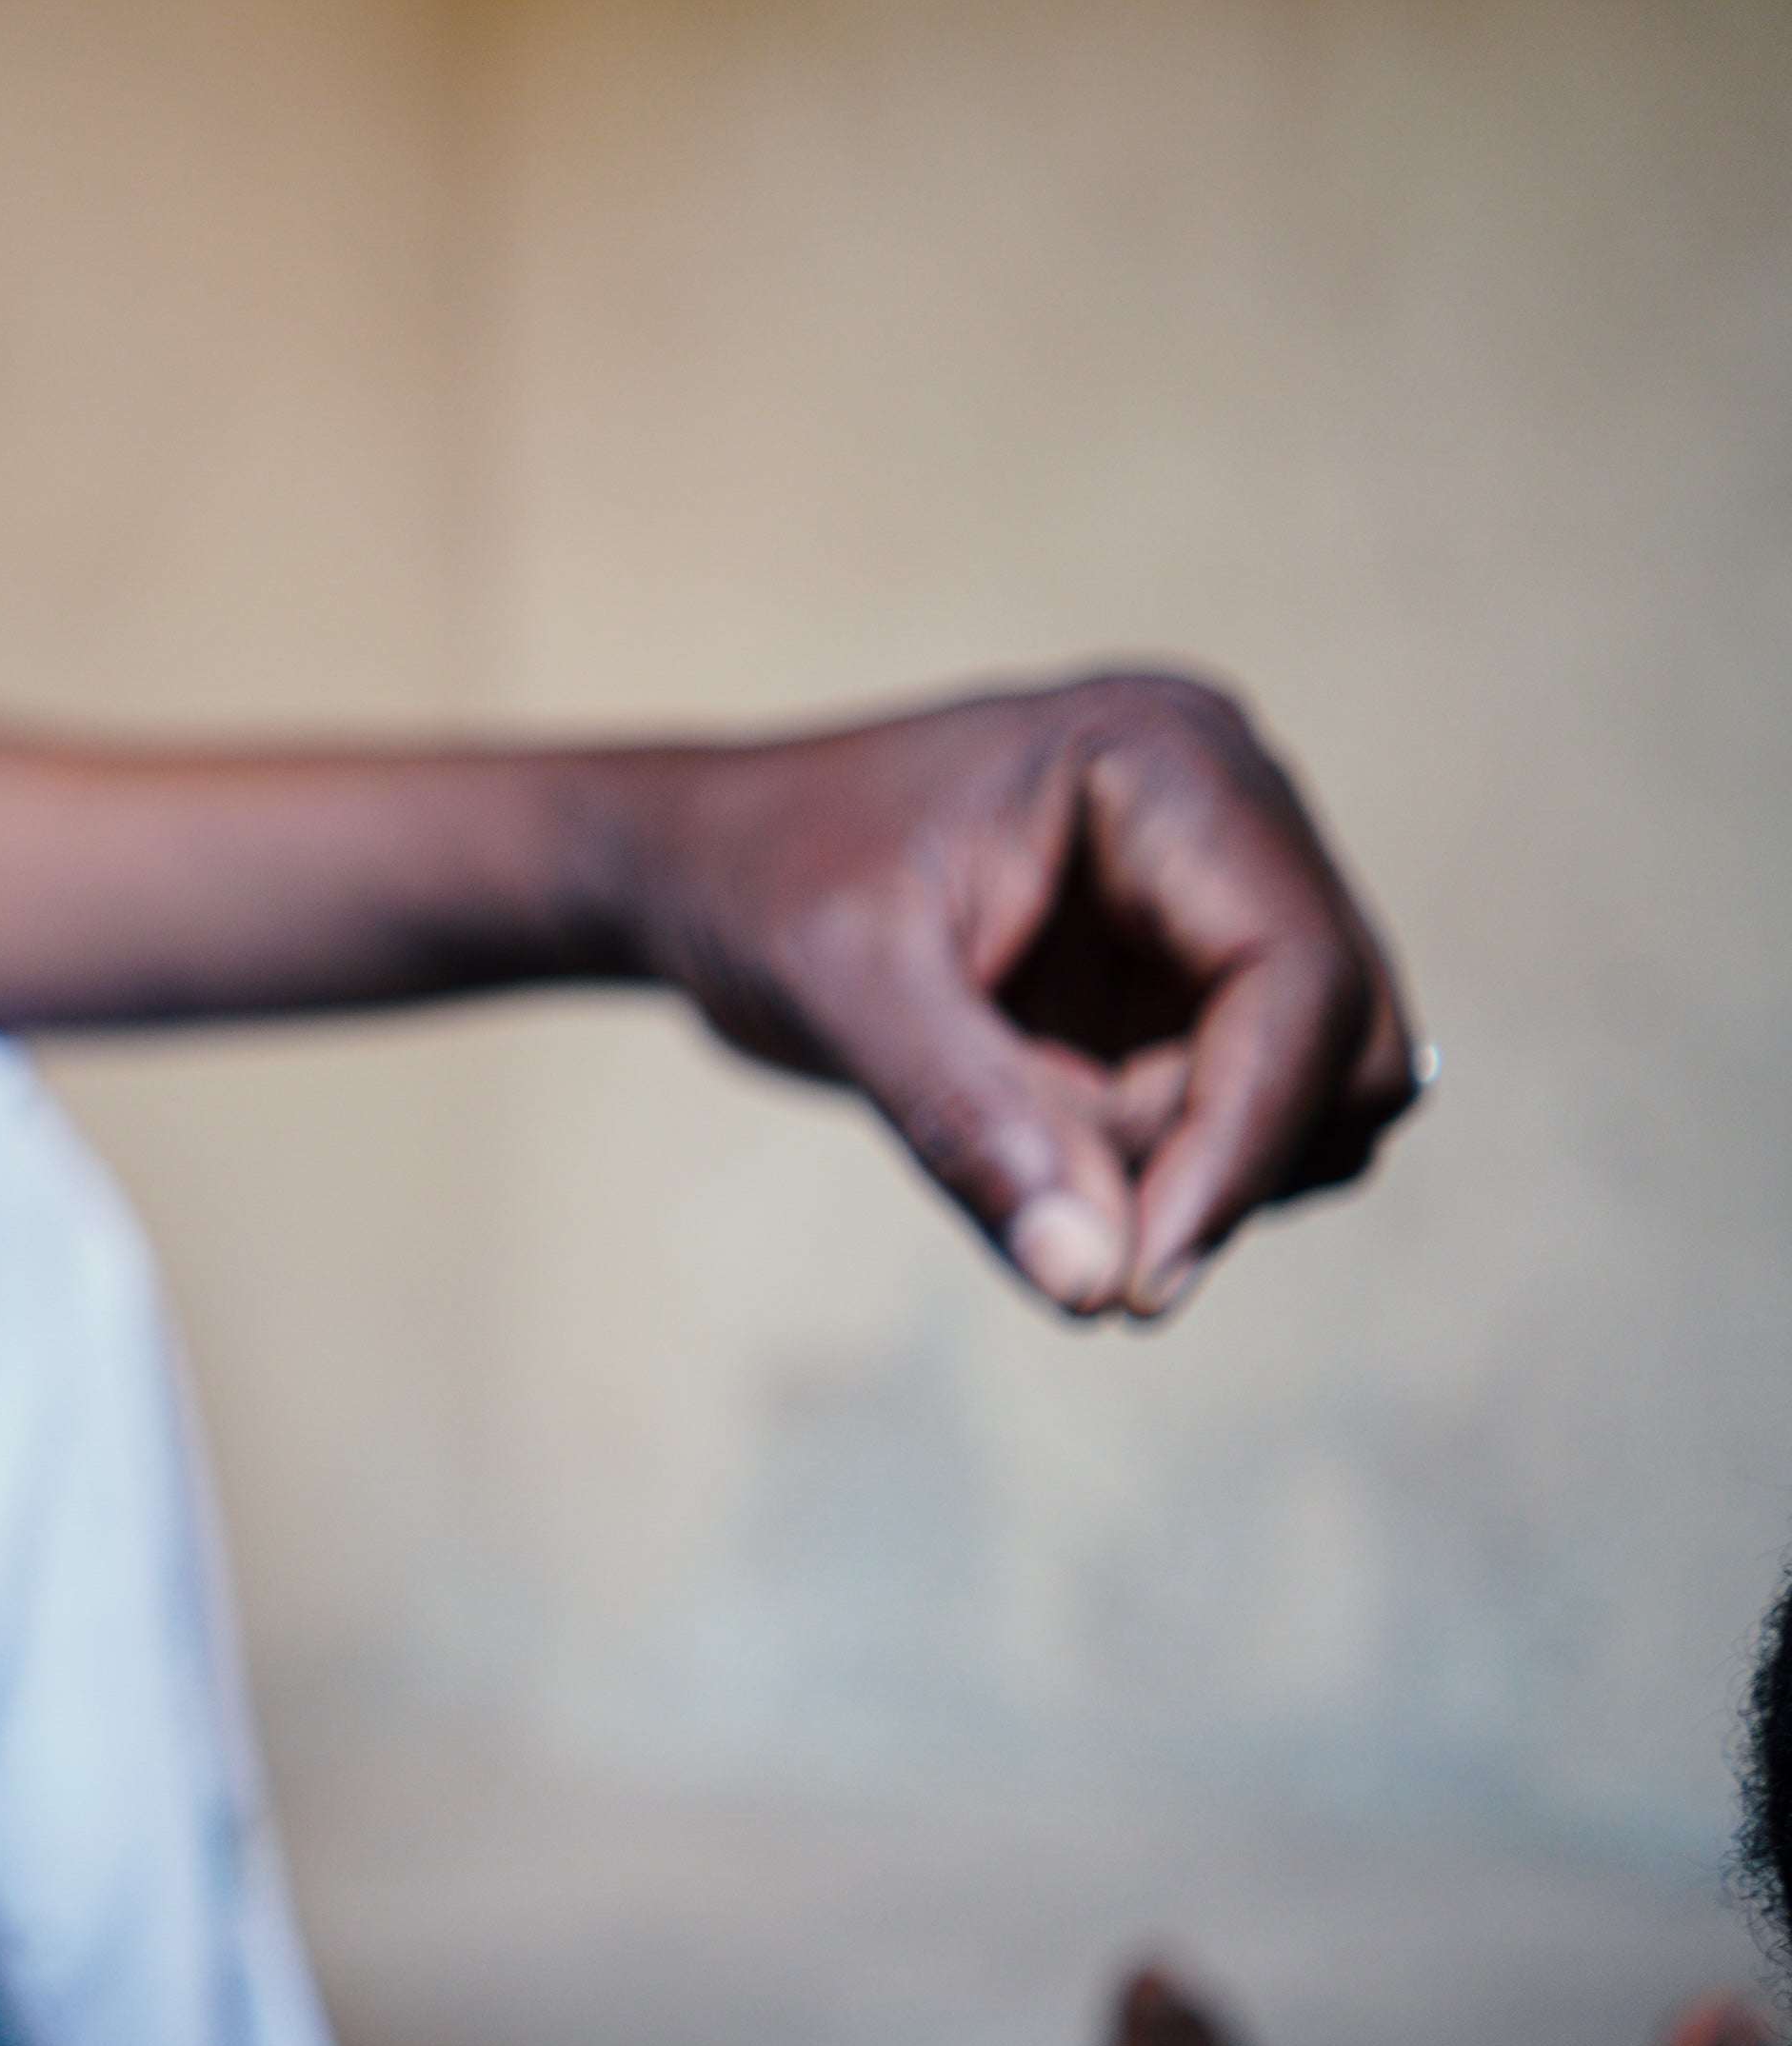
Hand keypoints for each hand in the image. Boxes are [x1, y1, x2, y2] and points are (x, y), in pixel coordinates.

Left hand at [626, 672, 1419, 1318]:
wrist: (700, 867)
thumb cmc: (757, 885)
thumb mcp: (841, 990)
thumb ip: (971, 1126)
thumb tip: (1095, 1283)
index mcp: (1168, 762)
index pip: (1299, 974)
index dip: (1244, 1139)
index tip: (1142, 1281)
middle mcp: (1234, 816)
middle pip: (1345, 1044)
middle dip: (1219, 1159)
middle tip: (1063, 1223)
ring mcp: (1223, 901)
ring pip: (1313, 1101)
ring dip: (1182, 1169)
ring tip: (1014, 1128)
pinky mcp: (1191, 982)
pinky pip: (1239, 1121)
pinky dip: (1158, 1169)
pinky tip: (1035, 1132)